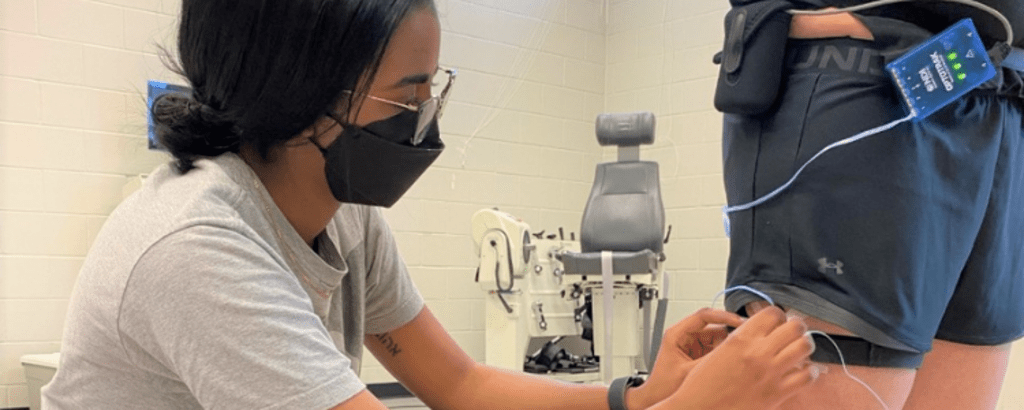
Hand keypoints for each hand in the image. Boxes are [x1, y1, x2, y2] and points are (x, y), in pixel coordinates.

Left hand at [626, 308, 745, 409]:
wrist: (654, 398)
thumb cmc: (661, 386)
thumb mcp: (688, 371)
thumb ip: (709, 359)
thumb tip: (731, 350)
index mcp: (676, 334)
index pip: (703, 316)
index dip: (723, 316)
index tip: (739, 321)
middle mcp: (684, 336)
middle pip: (713, 326)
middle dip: (729, 332)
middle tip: (745, 339)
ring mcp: (692, 344)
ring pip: (716, 337)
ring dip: (727, 344)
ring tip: (739, 352)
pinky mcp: (697, 354)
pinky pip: (715, 348)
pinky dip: (724, 353)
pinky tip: (731, 360)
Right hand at [651, 307, 817, 409]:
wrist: (699, 409)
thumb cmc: (702, 384)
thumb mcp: (718, 352)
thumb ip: (741, 339)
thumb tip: (760, 331)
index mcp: (741, 339)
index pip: (772, 313)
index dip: (778, 315)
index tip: (777, 321)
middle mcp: (758, 352)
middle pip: (795, 326)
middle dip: (796, 327)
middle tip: (793, 332)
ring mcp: (770, 373)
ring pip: (804, 346)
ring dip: (804, 345)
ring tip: (799, 349)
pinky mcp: (778, 393)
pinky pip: (807, 376)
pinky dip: (809, 371)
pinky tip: (802, 371)